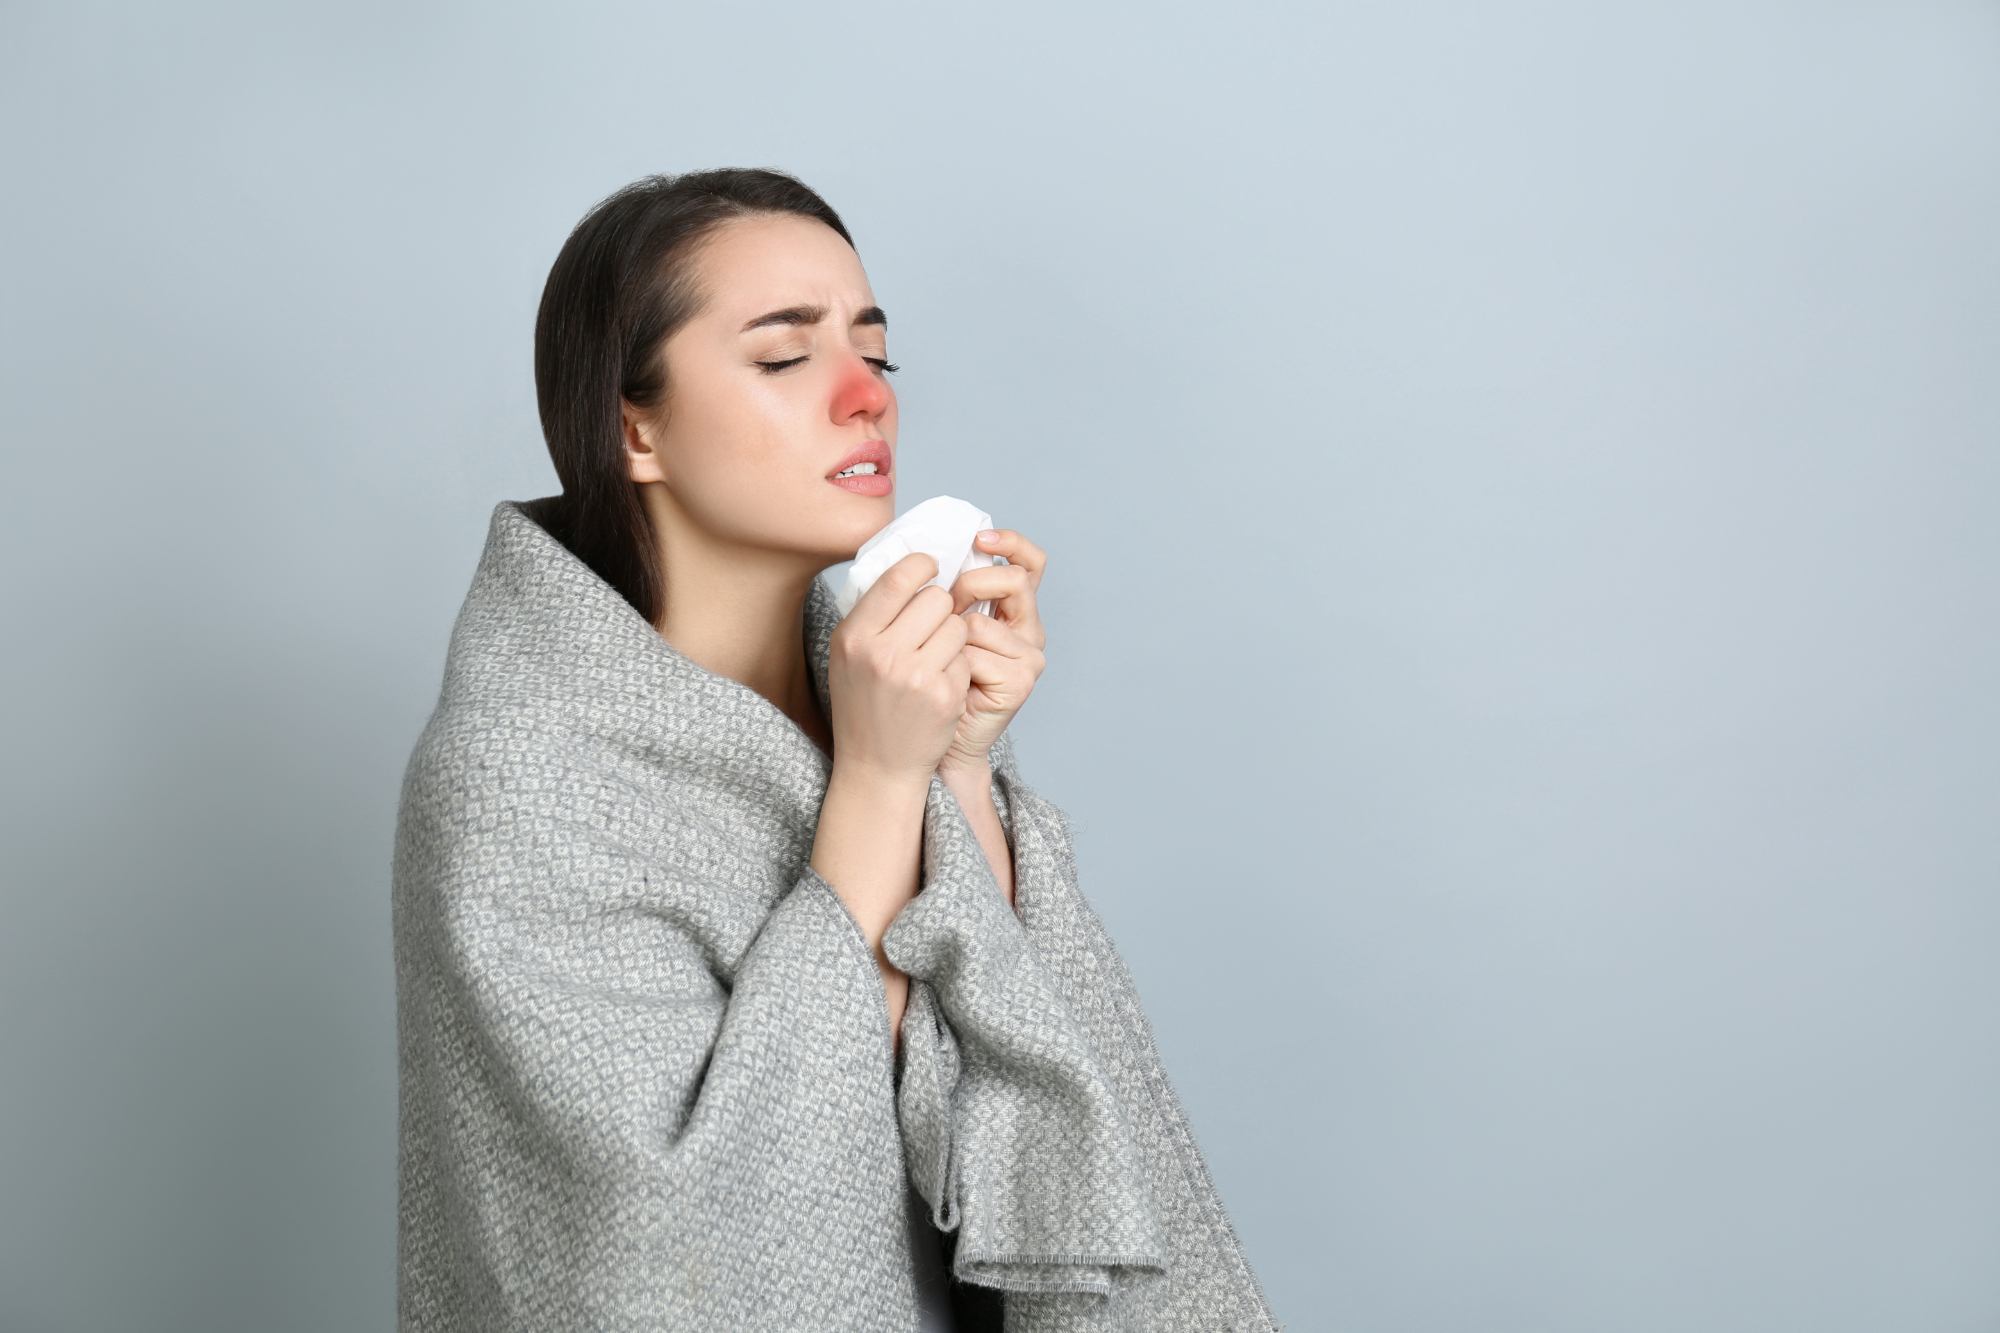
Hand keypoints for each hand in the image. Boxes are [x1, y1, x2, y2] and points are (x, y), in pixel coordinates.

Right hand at [826, 551, 972, 784]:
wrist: (876, 766)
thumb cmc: (862, 703)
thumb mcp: (848, 655)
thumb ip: (872, 613)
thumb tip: (909, 563)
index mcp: (854, 637)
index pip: (899, 577)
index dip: (922, 566)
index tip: (930, 570)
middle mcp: (882, 654)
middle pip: (936, 598)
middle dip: (940, 608)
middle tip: (930, 627)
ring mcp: (915, 676)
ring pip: (958, 625)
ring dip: (953, 636)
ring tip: (934, 657)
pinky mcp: (944, 695)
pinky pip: (966, 657)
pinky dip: (958, 667)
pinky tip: (939, 685)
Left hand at [937, 528, 1048, 775]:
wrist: (930, 740)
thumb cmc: (923, 682)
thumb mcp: (930, 627)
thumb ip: (940, 594)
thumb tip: (923, 552)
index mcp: (1011, 609)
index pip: (1030, 562)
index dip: (1011, 543)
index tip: (980, 537)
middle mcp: (1027, 629)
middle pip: (1015, 580)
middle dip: (971, 584)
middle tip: (948, 603)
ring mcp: (1028, 656)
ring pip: (979, 621)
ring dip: (947, 639)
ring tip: (937, 661)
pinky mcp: (1021, 680)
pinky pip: (973, 654)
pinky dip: (949, 666)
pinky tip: (946, 684)